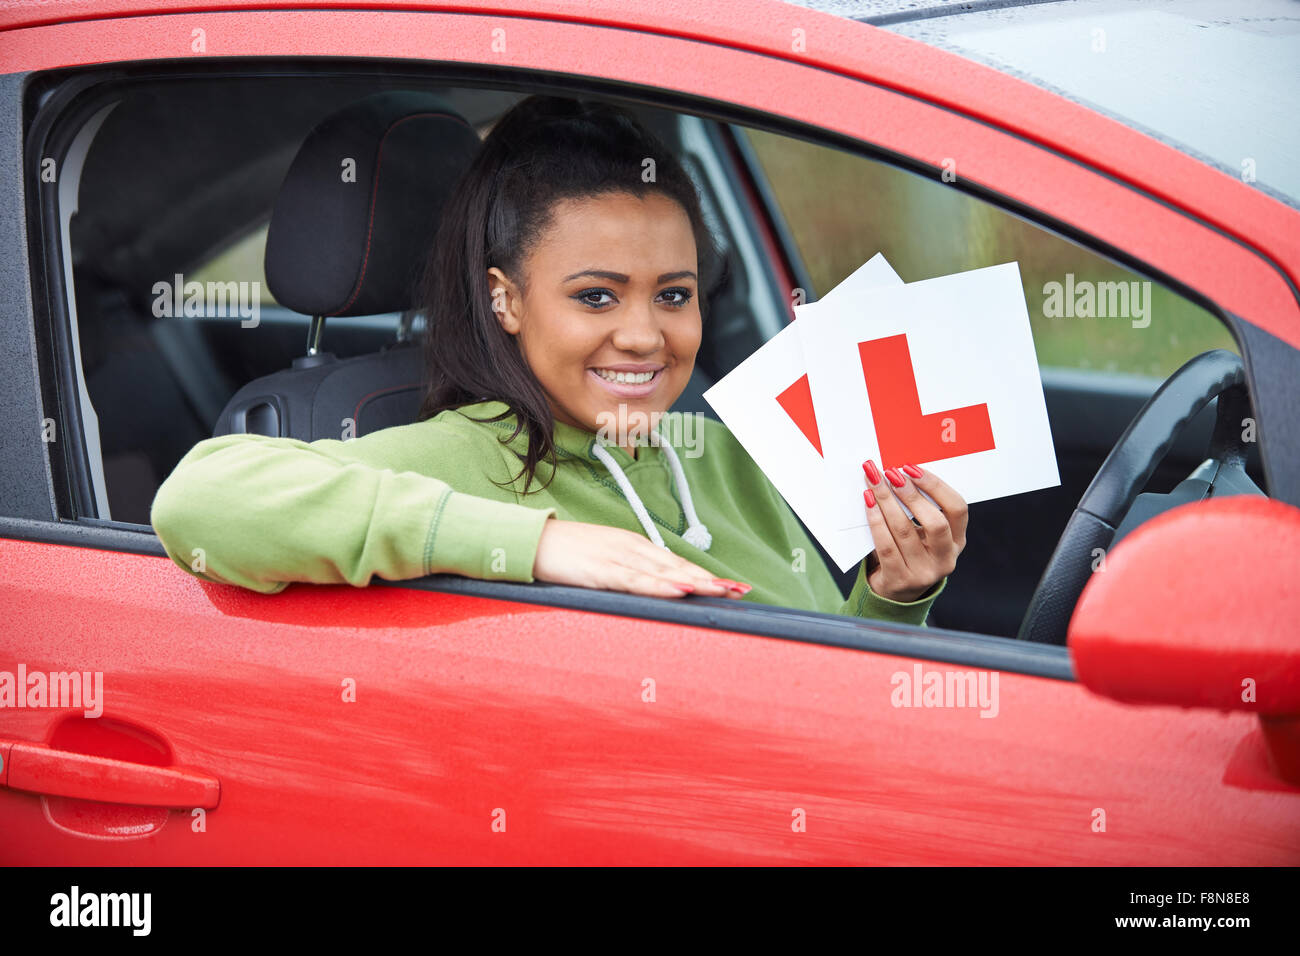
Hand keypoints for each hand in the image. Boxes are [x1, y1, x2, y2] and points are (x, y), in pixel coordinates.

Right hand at [532, 519, 749, 598]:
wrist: (532, 541)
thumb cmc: (566, 553)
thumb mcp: (603, 558)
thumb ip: (628, 570)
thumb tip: (652, 586)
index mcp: (633, 545)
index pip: (676, 562)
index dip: (704, 574)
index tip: (730, 586)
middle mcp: (631, 548)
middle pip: (677, 566)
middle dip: (709, 580)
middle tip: (739, 591)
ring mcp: (617, 558)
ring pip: (662, 573)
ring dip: (694, 583)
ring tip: (720, 592)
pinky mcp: (600, 570)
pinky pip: (635, 580)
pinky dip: (659, 586)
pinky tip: (678, 590)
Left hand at [861, 461, 967, 602]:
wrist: (894, 593)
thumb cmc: (909, 553)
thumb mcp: (924, 534)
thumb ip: (920, 510)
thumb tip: (899, 472)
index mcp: (957, 541)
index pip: (958, 509)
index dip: (936, 486)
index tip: (913, 469)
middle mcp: (945, 559)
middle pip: (935, 522)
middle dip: (911, 494)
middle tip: (891, 474)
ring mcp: (924, 572)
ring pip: (905, 531)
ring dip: (887, 502)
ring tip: (874, 483)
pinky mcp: (900, 580)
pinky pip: (885, 545)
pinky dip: (876, 521)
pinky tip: (868, 504)